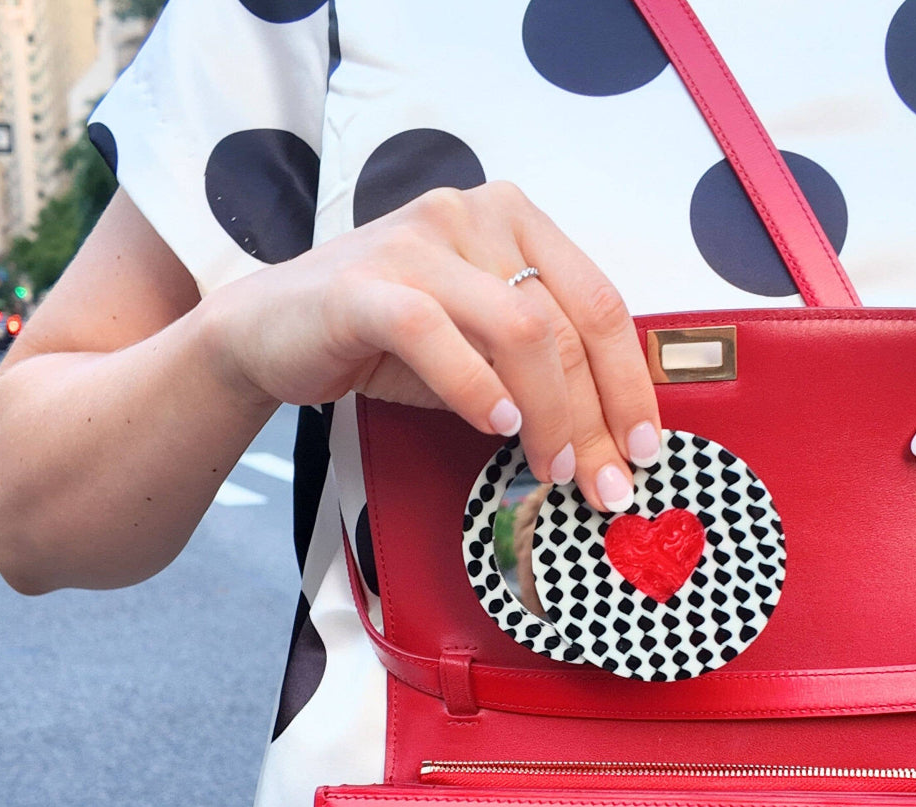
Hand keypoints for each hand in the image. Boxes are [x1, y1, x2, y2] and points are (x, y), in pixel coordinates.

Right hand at [209, 181, 660, 512]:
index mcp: (514, 221)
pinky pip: (437, 335)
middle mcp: (473, 214)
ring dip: (549, 413)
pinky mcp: (367, 283)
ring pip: (518, 329)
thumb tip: (606, 436)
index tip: (644, 446)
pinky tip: (496, 427)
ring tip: (550, 468)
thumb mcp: (478, 346)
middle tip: (604, 482)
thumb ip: (537, 368)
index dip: (630, 381)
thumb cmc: (384, 340)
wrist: (272, 328)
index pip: (598, 301)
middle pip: (565, 322)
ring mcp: (419, 241)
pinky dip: (475, 388)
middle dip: (595, 417)